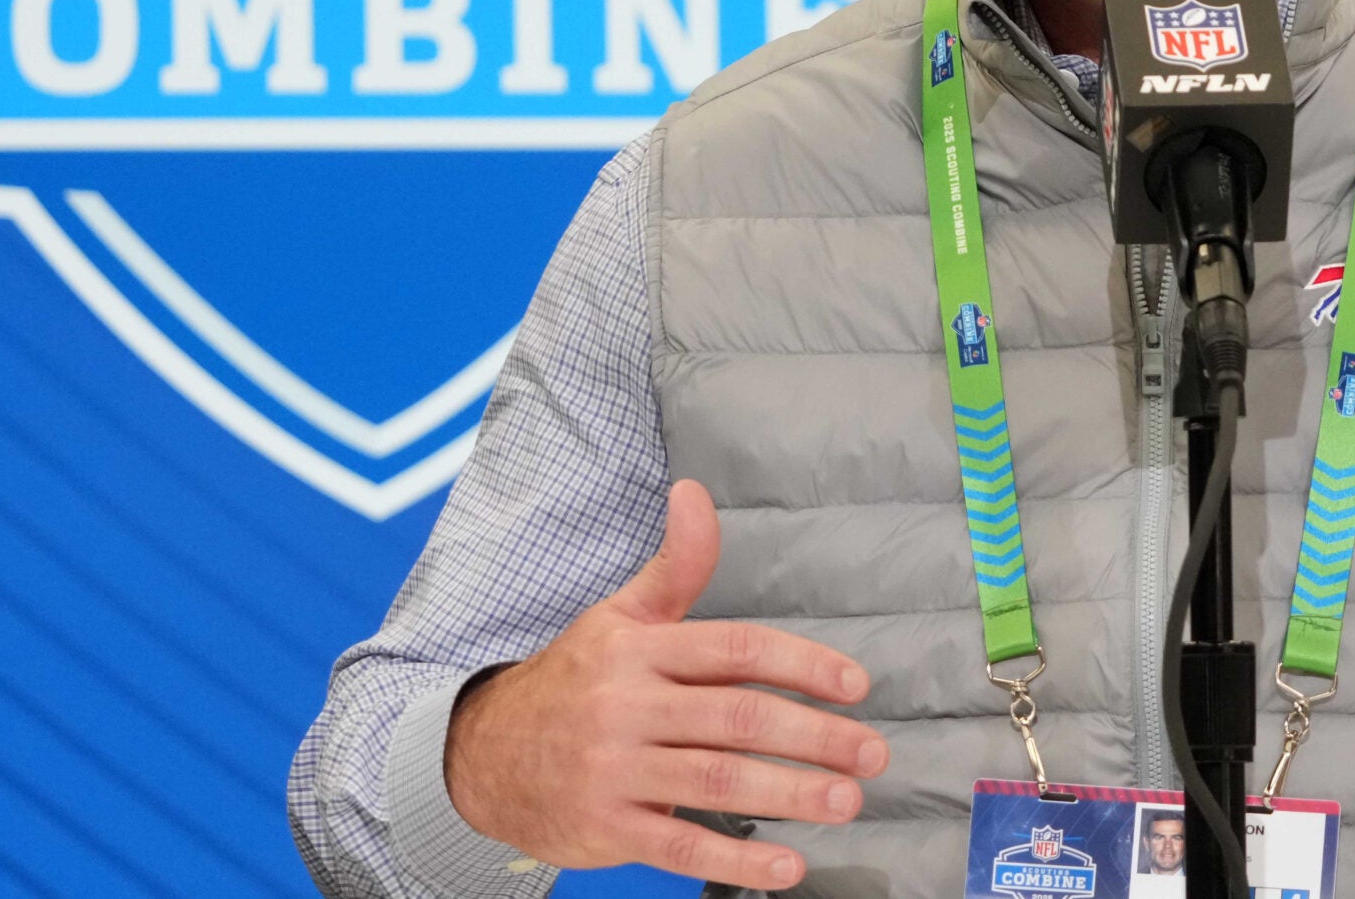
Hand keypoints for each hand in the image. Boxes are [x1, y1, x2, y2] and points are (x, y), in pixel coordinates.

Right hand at [444, 479, 887, 889]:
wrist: (483, 754)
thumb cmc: (574, 681)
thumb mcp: (620, 617)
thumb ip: (676, 565)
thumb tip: (695, 492)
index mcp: (637, 649)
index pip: (733, 649)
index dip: (800, 665)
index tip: (855, 686)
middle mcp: (625, 705)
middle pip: (733, 718)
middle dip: (812, 737)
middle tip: (870, 755)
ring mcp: (613, 768)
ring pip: (713, 781)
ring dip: (789, 795)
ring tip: (846, 802)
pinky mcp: (605, 825)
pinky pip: (678, 845)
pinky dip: (737, 861)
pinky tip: (788, 866)